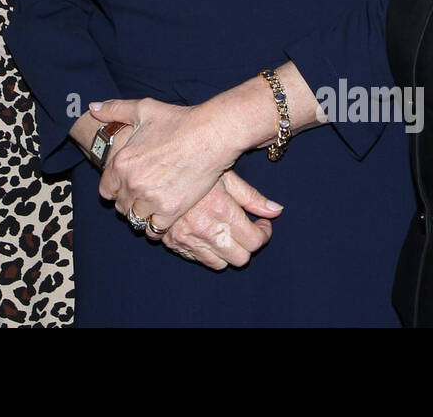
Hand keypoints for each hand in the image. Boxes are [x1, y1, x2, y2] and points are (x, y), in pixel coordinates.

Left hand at [90, 97, 249, 230]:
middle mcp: (132, 183)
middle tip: (142, 195)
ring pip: (136, 219)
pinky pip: (154, 230)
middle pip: (120, 206)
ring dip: (142, 214)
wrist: (210, 135)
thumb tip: (93, 108)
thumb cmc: (178, 120)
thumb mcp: (142, 109)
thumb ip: (114, 110)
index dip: (115, 188)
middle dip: (128, 201)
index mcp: (122, 161)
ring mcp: (151, 199)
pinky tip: (163, 216)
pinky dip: (156, 226)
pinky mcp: (171, 210)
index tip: (126, 186)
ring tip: (152, 206)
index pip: (106, 189)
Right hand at [160, 171, 278, 269]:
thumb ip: (252, 198)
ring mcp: (188, 239)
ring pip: (220, 264)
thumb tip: (277, 211)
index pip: (255, 241)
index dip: (263, 234)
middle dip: (248, 246)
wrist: (155, 170)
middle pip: (240, 258)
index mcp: (221, 210)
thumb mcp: (225, 176)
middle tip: (246, 230)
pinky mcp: (173, 243)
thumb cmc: (194, 168)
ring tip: (226, 232)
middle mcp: (205, 229)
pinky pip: (199, 260)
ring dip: (227, 251)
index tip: (262, 226)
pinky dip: (207, 251)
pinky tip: (207, 234)